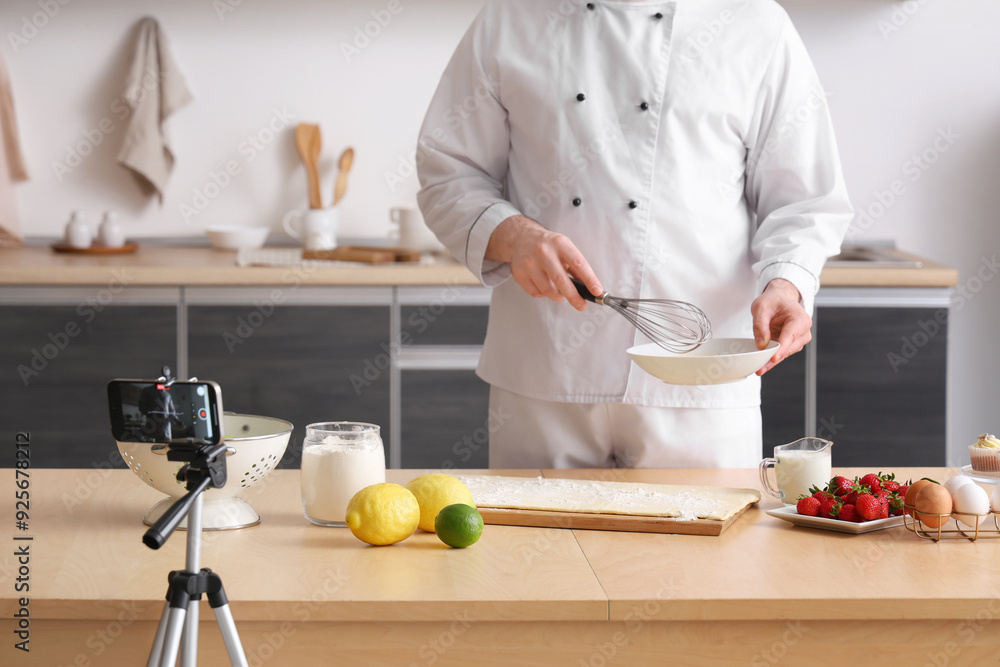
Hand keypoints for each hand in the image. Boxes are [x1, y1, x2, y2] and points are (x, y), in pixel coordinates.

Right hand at [485, 214, 601, 309]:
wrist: (521, 238)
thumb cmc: (548, 245)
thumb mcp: (565, 248)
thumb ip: (576, 267)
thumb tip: (590, 287)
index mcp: (559, 243)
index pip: (578, 263)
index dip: (589, 279)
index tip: (597, 291)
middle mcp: (543, 252)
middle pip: (561, 281)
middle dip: (574, 297)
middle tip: (581, 305)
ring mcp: (529, 263)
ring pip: (548, 291)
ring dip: (559, 296)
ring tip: (561, 292)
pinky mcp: (519, 274)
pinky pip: (536, 293)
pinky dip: (544, 294)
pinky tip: (545, 285)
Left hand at [751, 279, 811, 374]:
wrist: (780, 298)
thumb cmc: (773, 300)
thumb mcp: (761, 307)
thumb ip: (760, 325)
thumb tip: (761, 344)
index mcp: (800, 319)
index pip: (790, 336)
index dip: (781, 349)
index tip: (774, 358)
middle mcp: (803, 330)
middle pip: (788, 348)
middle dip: (774, 358)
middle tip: (760, 368)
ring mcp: (799, 339)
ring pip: (786, 353)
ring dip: (773, 361)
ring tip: (759, 368)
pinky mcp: (792, 344)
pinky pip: (782, 354)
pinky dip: (773, 359)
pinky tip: (763, 365)